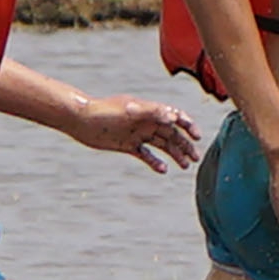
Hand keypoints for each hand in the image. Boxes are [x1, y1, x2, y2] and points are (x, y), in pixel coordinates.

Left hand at [75, 94, 199, 169]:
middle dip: (185, 145)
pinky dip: (155, 162)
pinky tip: (163, 170)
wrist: (81, 119)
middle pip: (172, 133)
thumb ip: (151, 111)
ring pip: (162, 145)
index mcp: (149, 111)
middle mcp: (146, 122)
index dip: (188, 125)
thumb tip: (172, 117)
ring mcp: (137, 134)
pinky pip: (146, 155)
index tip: (197, 137)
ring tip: (185, 166)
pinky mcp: (128, 145)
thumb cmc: (104, 111)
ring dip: (175, 154)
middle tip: (196, 158)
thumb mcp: (129, 109)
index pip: (174, 116)